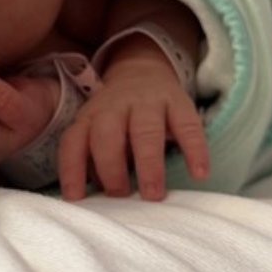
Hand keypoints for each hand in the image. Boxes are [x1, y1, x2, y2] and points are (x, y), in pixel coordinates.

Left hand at [57, 60, 207, 201]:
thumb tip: (92, 200)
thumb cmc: (116, 120)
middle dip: (111, 167)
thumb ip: (92, 162)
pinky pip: (187, 125)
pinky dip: (194, 150)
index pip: (74, 141)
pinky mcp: (178, 102)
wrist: (143, 72)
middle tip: (120, 196)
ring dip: (148, 163)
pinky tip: (199, 174)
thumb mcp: (96, 132)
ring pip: (145, 129)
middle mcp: (115, 107)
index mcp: (90, 117)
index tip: (75, 198)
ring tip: (154, 195)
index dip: (71, 169)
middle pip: (107, 134)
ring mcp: (147, 102)